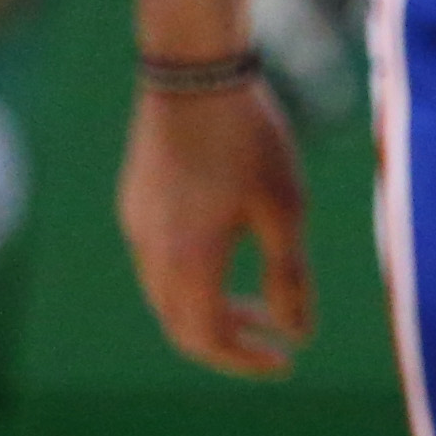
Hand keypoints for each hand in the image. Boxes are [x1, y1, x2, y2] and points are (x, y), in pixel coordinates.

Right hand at [118, 79, 312, 377]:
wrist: (194, 74)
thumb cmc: (250, 138)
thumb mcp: (285, 207)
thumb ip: (289, 275)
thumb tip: (300, 332)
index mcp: (187, 261)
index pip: (206, 339)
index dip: (245, 360)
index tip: (287, 361)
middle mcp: (151, 253)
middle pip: (181, 325)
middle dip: (229, 340)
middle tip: (276, 335)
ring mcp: (137, 227)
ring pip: (167, 295)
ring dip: (210, 307)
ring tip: (260, 299)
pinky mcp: (135, 204)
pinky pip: (159, 262)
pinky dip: (194, 278)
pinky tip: (229, 249)